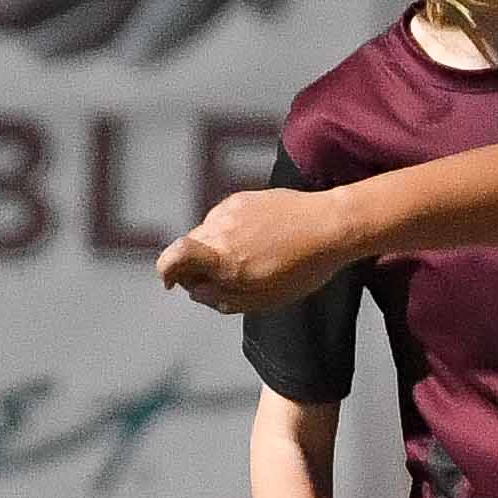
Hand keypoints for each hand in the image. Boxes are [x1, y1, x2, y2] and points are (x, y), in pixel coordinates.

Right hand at [161, 185, 345, 313]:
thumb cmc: (305, 268)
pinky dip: (230, 233)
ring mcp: (229, 211)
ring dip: (215, 248)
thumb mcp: (267, 298)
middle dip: (197, 267)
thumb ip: (225, 298)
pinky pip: (222, 219)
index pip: (173, 257)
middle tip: (226, 279)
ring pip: (206, 234)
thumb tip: (196, 292)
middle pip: (188, 248)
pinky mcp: (241, 198)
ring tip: (251, 258)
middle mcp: (220, 231)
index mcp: (224, 259)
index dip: (166, 271)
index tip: (172, 282)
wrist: (332, 225)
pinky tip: (258, 240)